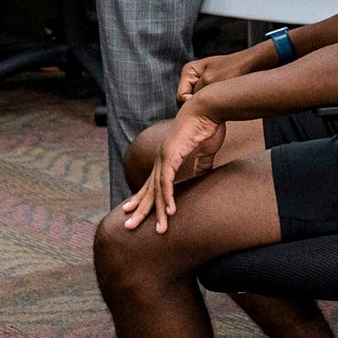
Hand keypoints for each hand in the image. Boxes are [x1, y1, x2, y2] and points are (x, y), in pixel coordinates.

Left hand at [120, 108, 226, 232]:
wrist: (208, 108)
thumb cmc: (208, 126)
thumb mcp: (205, 151)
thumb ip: (202, 165)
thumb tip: (202, 176)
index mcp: (167, 157)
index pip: (152, 183)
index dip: (143, 198)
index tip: (134, 212)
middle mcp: (161, 158)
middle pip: (148, 190)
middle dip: (139, 210)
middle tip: (129, 227)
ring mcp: (164, 157)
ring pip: (157, 190)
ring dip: (158, 211)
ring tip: (159, 230)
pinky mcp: (171, 156)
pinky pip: (167, 182)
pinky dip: (168, 198)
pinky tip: (170, 212)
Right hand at [177, 48, 260, 102]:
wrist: (252, 64)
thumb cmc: (232, 69)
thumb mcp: (210, 81)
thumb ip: (196, 93)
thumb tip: (190, 106)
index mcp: (189, 70)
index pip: (181, 97)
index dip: (192, 102)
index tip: (209, 100)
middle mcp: (193, 76)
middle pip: (188, 100)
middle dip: (200, 102)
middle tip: (215, 100)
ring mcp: (202, 82)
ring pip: (198, 102)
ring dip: (208, 103)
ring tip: (220, 98)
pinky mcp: (212, 88)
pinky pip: (207, 100)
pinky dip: (214, 102)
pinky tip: (223, 100)